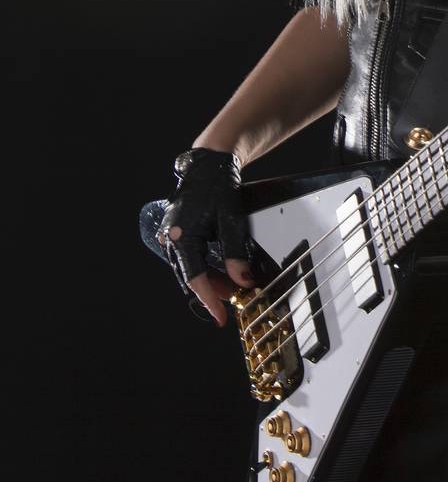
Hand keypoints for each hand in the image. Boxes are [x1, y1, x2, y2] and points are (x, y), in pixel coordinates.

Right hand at [156, 147, 254, 326]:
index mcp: (182, 237)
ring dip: (210, 279)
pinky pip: (189, 258)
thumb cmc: (218, 187)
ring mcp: (171, 236)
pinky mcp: (176, 233)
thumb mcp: (231, 220)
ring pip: (189, 268)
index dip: (209, 300)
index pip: (195, 278)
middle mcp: (171, 238)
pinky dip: (205, 267)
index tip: (220, 317)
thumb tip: (242, 281)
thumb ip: (236, 254)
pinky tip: (221, 271)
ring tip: (231, 286)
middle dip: (212, 291)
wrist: (208, 164)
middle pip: (190, 276)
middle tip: (233, 300)